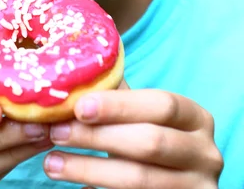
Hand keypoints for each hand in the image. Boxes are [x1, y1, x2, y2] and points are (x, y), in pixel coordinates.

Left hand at [45, 81, 222, 187]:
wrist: (172, 182)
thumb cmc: (151, 138)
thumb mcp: (144, 116)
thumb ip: (119, 98)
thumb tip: (73, 80)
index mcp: (196, 118)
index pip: (162, 105)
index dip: (120, 105)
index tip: (79, 107)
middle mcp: (205, 154)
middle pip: (150, 142)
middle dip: (97, 137)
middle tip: (58, 132)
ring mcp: (197, 187)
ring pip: (139, 180)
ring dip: (88, 170)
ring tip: (52, 163)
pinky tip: (77, 185)